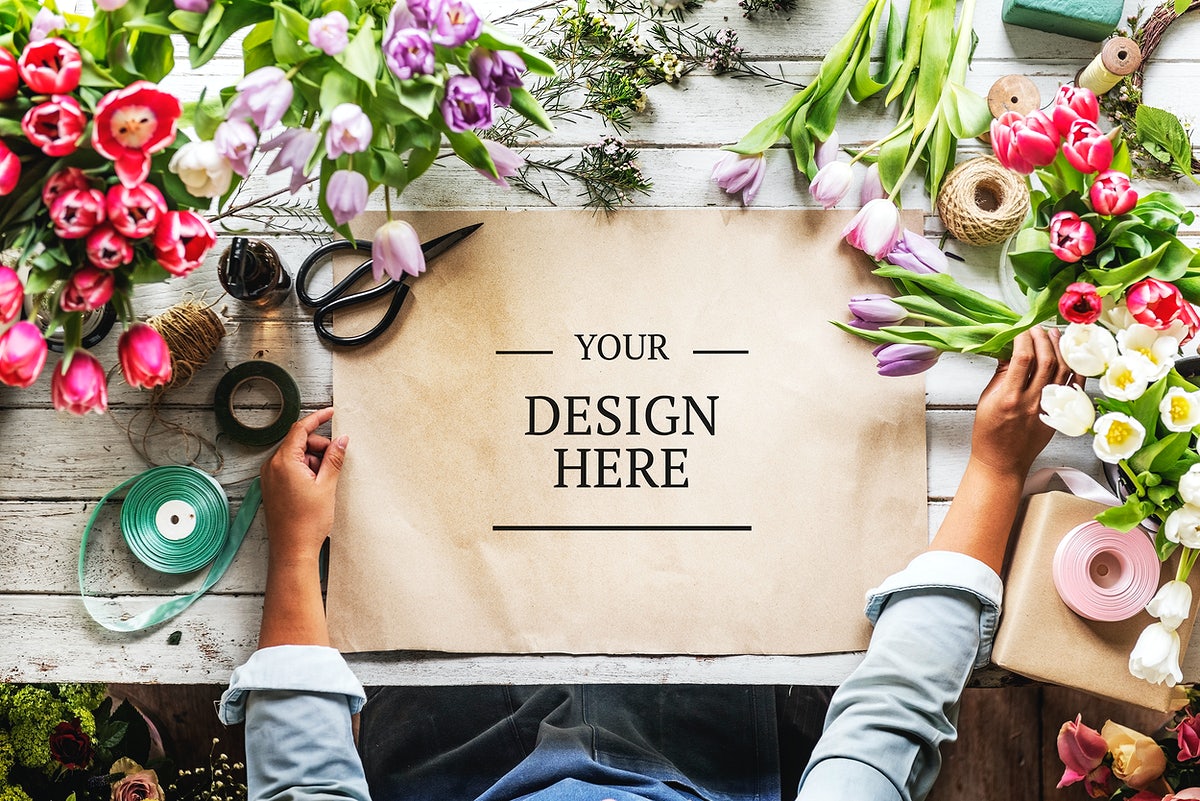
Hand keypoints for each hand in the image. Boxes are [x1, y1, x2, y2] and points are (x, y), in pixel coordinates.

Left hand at [259, 407, 347, 564]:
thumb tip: (342, 440)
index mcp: (284, 462)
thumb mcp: (327, 486)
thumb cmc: (307, 522)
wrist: (292, 550)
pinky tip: (316, 486)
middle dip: (319, 447)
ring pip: (296, 456)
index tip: (331, 413)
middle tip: (336, 461)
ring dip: (313, 461)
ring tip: (325, 482)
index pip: (300, 429)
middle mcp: (272, 466)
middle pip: (299, 442)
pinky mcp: (272, 487)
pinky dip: (305, 471)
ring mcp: (270, 477)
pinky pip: (289, 469)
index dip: (317, 418)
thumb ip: (334, 458)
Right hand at [970, 327, 1075, 478]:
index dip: (1024, 338)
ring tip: (1054, 334)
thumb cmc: (989, 433)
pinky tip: (1070, 355)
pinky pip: (1073, 387)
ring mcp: (1048, 408)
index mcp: (1009, 398)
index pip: (1022, 359)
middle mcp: (1031, 402)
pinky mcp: (1058, 414)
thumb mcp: (986, 399)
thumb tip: (1009, 349)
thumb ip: (1000, 374)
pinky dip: (1075, 368)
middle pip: (1046, 360)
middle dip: (1042, 338)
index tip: (1020, 329)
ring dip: (1060, 348)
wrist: (1002, 461)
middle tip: (1037, 327)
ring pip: (1063, 370)